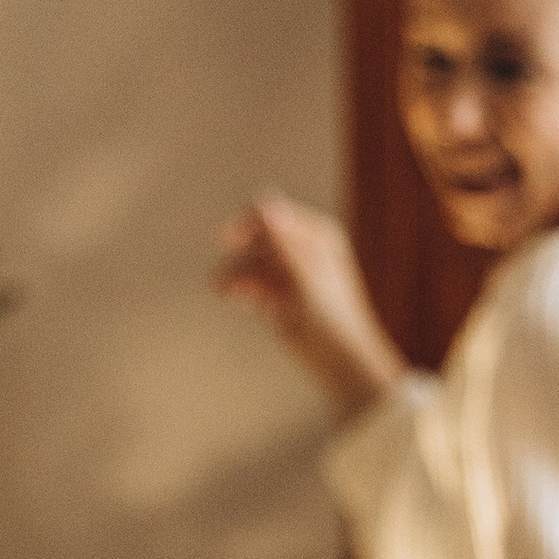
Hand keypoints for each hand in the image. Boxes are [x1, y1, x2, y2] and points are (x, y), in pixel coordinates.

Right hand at [214, 193, 405, 420]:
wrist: (339, 358)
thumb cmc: (331, 316)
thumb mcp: (304, 273)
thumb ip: (282, 239)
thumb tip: (264, 200)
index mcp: (317, 235)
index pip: (274, 216)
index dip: (249, 225)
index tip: (226, 241)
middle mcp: (304, 250)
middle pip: (260, 242)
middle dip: (241, 258)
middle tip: (221, 279)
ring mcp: (291, 273)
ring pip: (254, 264)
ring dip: (237, 274)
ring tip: (220, 289)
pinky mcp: (281, 296)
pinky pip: (255, 283)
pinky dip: (244, 288)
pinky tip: (233, 296)